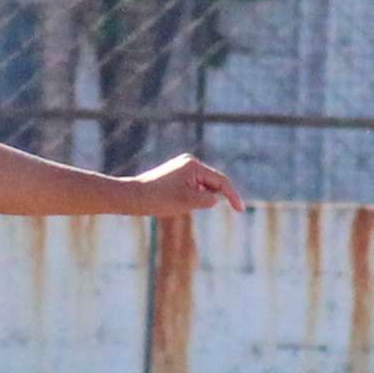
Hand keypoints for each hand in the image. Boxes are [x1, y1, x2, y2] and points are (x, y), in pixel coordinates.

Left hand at [131, 153, 245, 216]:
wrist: (132, 196)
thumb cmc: (159, 199)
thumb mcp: (188, 202)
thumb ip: (207, 199)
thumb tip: (216, 197)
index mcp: (194, 165)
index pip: (221, 181)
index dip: (232, 196)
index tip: (241, 210)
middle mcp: (189, 162)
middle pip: (211, 183)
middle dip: (207, 198)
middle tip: (184, 205)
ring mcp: (182, 166)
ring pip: (201, 187)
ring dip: (197, 198)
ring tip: (175, 203)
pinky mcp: (175, 173)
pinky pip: (192, 187)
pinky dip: (190, 196)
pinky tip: (173, 201)